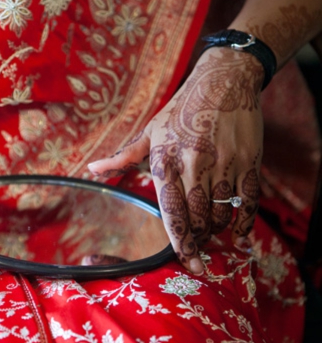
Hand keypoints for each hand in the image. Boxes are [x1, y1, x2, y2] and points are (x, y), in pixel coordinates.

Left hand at [88, 48, 263, 273]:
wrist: (224, 82)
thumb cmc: (181, 109)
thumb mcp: (149, 131)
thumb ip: (123, 157)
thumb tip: (92, 170)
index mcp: (166, 160)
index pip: (172, 213)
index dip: (179, 242)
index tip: (185, 261)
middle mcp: (194, 165)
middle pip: (197, 219)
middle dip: (197, 241)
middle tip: (197, 253)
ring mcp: (224, 163)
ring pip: (221, 213)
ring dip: (215, 230)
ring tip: (210, 233)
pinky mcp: (249, 160)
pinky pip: (249, 203)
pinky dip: (244, 223)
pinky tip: (239, 234)